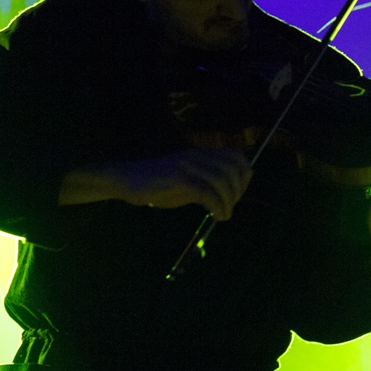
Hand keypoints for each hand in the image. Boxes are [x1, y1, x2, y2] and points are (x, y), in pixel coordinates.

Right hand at [60, 148, 252, 220]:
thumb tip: (228, 195)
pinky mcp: (178, 179)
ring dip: (228, 201)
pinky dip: (217, 206)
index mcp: (201, 154)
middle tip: (229, 207)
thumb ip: (206, 182)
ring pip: (222, 181)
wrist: (127, 180)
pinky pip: (207, 192)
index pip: (236, 156)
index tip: (238, 194)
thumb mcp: (186, 180)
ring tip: (224, 216)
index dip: (244, 175)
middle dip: (238, 191)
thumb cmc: (156, 184)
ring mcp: (187, 166)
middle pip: (233, 168)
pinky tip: (217, 216)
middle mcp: (197, 156)